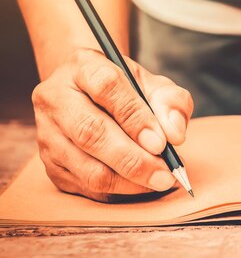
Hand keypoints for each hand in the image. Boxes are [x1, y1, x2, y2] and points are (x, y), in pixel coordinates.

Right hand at [32, 48, 193, 201]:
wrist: (90, 93)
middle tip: (165, 175)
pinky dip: (117, 191)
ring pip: (86, 167)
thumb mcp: (153, 83)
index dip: (136, 118)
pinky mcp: (49, 163)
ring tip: (158, 181)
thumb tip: (175, 134)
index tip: (161, 142)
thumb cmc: (126, 89)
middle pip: (91, 133)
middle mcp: (57, 98)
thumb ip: (171, 102)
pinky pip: (84, 186)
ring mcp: (48, 133)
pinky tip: (139, 185)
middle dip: (134, 160)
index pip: (107, 87)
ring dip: (128, 181)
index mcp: (83, 67)